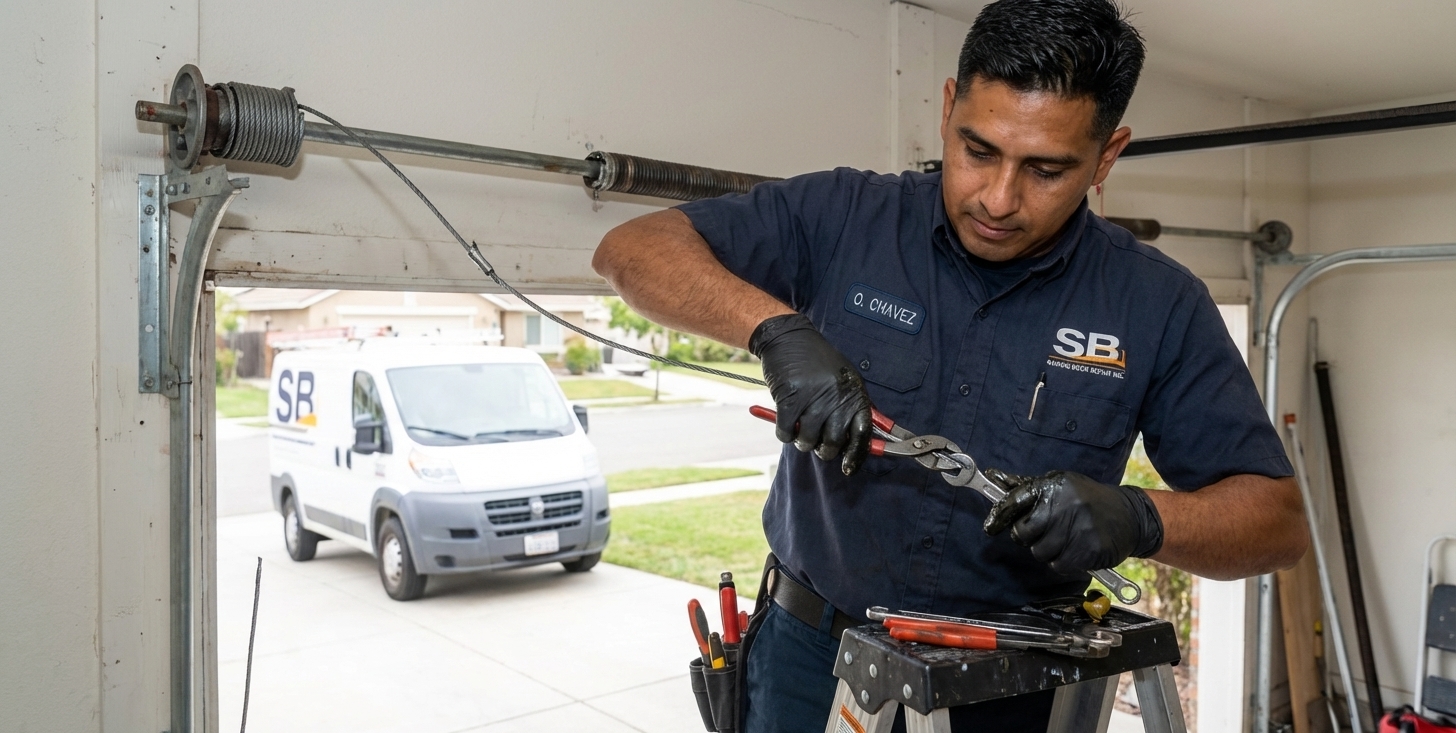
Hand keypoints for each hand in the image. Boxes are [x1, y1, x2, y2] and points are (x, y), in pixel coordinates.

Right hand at [749, 313, 872, 474]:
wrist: (789, 338)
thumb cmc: (816, 362)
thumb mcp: (842, 380)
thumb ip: (850, 408)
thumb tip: (858, 442)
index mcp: (853, 393)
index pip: (862, 432)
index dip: (856, 455)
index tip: (848, 467)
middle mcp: (836, 397)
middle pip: (832, 443)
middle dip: (822, 450)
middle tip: (815, 442)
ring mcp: (812, 398)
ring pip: (807, 441)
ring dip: (801, 440)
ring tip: (799, 427)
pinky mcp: (789, 399)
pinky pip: (785, 432)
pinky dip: (783, 433)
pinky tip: (785, 421)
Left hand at [981, 469, 1163, 573]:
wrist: (1130, 515)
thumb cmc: (1087, 499)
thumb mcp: (1060, 484)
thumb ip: (1026, 485)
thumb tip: (992, 476)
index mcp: (1054, 486)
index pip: (1015, 501)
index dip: (999, 516)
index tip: (990, 527)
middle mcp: (1064, 506)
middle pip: (1022, 533)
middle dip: (1028, 536)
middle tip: (1044, 531)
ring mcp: (1076, 529)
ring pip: (1039, 552)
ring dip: (1047, 550)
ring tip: (1065, 537)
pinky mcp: (1087, 551)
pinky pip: (1057, 565)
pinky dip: (1062, 561)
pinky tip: (1075, 548)